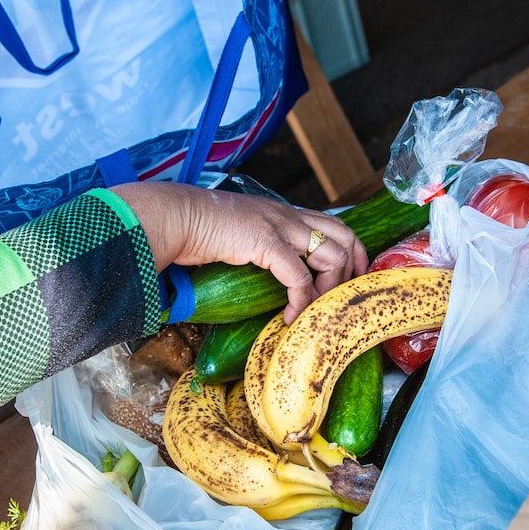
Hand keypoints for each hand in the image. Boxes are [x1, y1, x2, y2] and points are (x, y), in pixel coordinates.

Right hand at [112, 181, 368, 321]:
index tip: (348, 280)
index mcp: (284, 213)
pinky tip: (290, 316)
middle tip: (342, 300)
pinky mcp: (266, 242)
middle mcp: (288, 216)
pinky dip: (301, 300)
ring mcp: (280, 226)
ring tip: (313, 311)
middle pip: (345, 237)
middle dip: (353, 271)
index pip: (335, 225)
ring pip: (331, 256)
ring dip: (328, 289)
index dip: (351, 253)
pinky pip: (299, 277)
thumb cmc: (196, 229)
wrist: (175, 216)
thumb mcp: (238, 235)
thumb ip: (256, 248)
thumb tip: (259, 275)